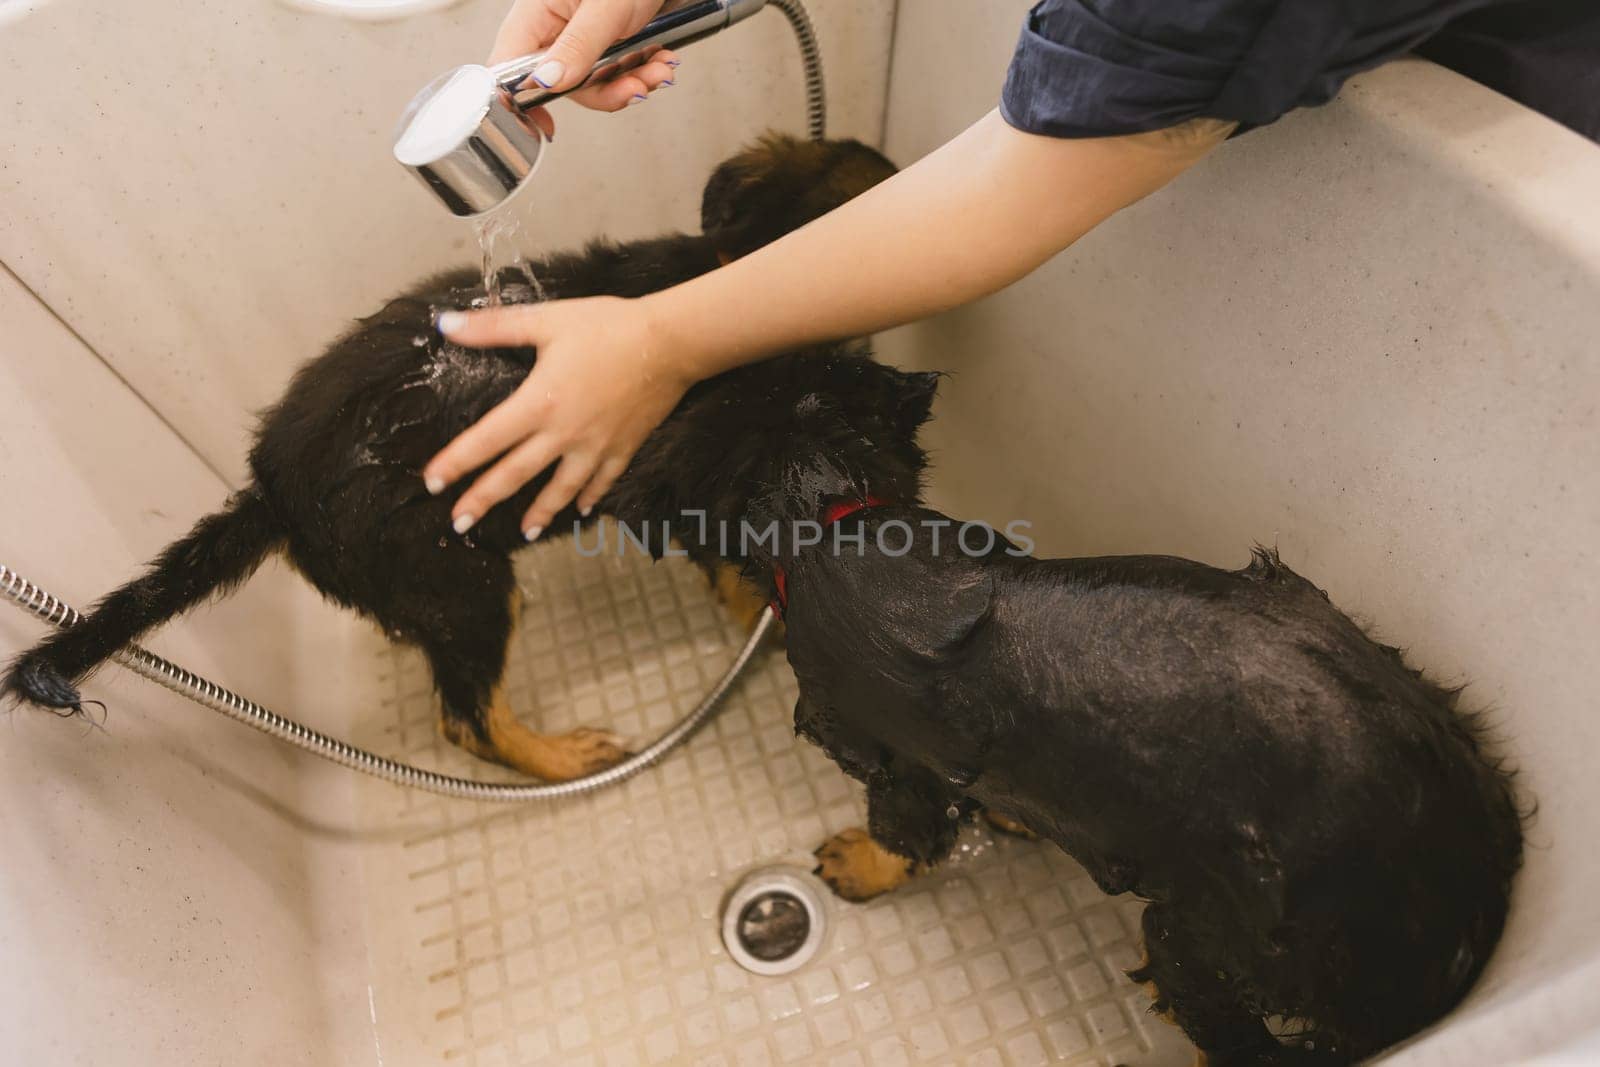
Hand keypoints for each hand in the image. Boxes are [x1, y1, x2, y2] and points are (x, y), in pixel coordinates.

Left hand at [423, 297, 692, 538]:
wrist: (670, 342)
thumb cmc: (608, 326)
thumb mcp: (547, 320)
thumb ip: (493, 327)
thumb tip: (444, 324)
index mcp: (538, 403)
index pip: (486, 440)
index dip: (456, 462)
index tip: (432, 481)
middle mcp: (563, 433)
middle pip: (515, 475)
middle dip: (484, 501)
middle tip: (459, 524)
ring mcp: (595, 446)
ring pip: (561, 489)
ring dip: (540, 513)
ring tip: (525, 532)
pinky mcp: (623, 447)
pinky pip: (602, 481)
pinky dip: (590, 497)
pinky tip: (582, 509)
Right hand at [491, 0, 679, 137]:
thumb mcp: (604, 8)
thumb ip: (577, 46)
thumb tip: (546, 82)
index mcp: (535, 13)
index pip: (509, 66)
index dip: (519, 100)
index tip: (544, 125)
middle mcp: (553, 29)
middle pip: (562, 84)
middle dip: (606, 90)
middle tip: (637, 86)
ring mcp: (578, 39)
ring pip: (595, 83)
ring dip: (632, 82)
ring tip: (660, 70)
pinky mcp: (603, 43)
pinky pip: (614, 73)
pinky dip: (641, 72)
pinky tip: (661, 60)